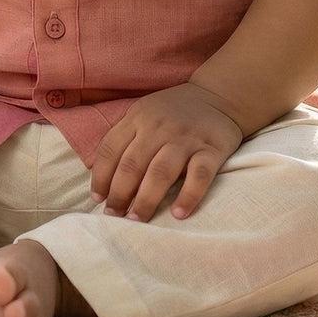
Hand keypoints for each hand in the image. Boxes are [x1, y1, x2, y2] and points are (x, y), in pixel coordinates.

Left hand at [90, 84, 243, 222]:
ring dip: (146, 199)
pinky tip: (178, 214)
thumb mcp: (144, 114)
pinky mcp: (212, 149)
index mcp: (138, 117)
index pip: (111, 149)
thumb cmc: (174, 112)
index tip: (98, 199)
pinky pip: (199, 176)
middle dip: (119, 194)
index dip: (101, 177)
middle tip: (114, 217)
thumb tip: (99, 174)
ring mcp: (186, 139)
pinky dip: (188, 196)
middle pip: (133, 164)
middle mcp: (159, 127)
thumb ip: (125, 138)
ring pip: (161, 172)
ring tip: (137, 220)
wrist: (218, 97)